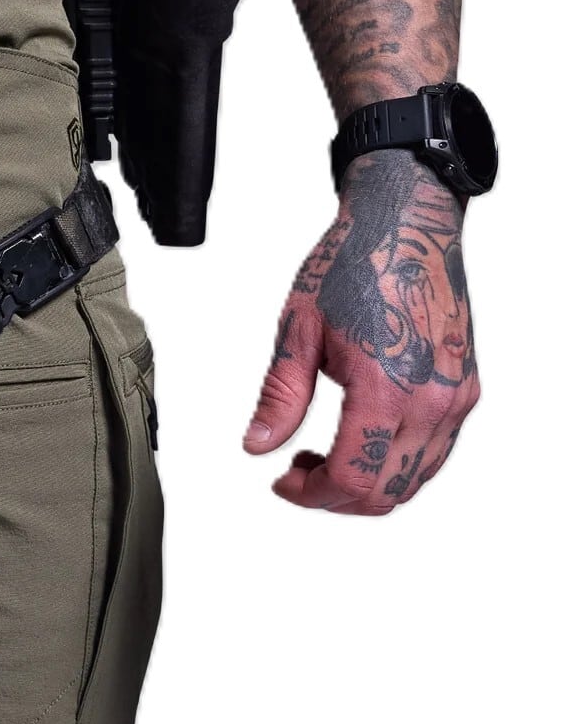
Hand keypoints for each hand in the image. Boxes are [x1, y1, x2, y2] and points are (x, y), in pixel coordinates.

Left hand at [244, 151, 478, 514]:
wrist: (407, 226)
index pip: (353, 479)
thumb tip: (257, 446)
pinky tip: (359, 438)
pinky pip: (433, 452)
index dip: (310, 494)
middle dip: (334, 497)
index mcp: (387, 388)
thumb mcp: (298, 331)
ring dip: (367, 483)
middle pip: (386, 493)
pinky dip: (395, 463)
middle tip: (296, 472)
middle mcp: (433, 400)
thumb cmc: (353, 267)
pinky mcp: (466, 388)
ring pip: (414, 479)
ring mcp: (456, 396)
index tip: (282, 482)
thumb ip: (279, 397)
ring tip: (322, 454)